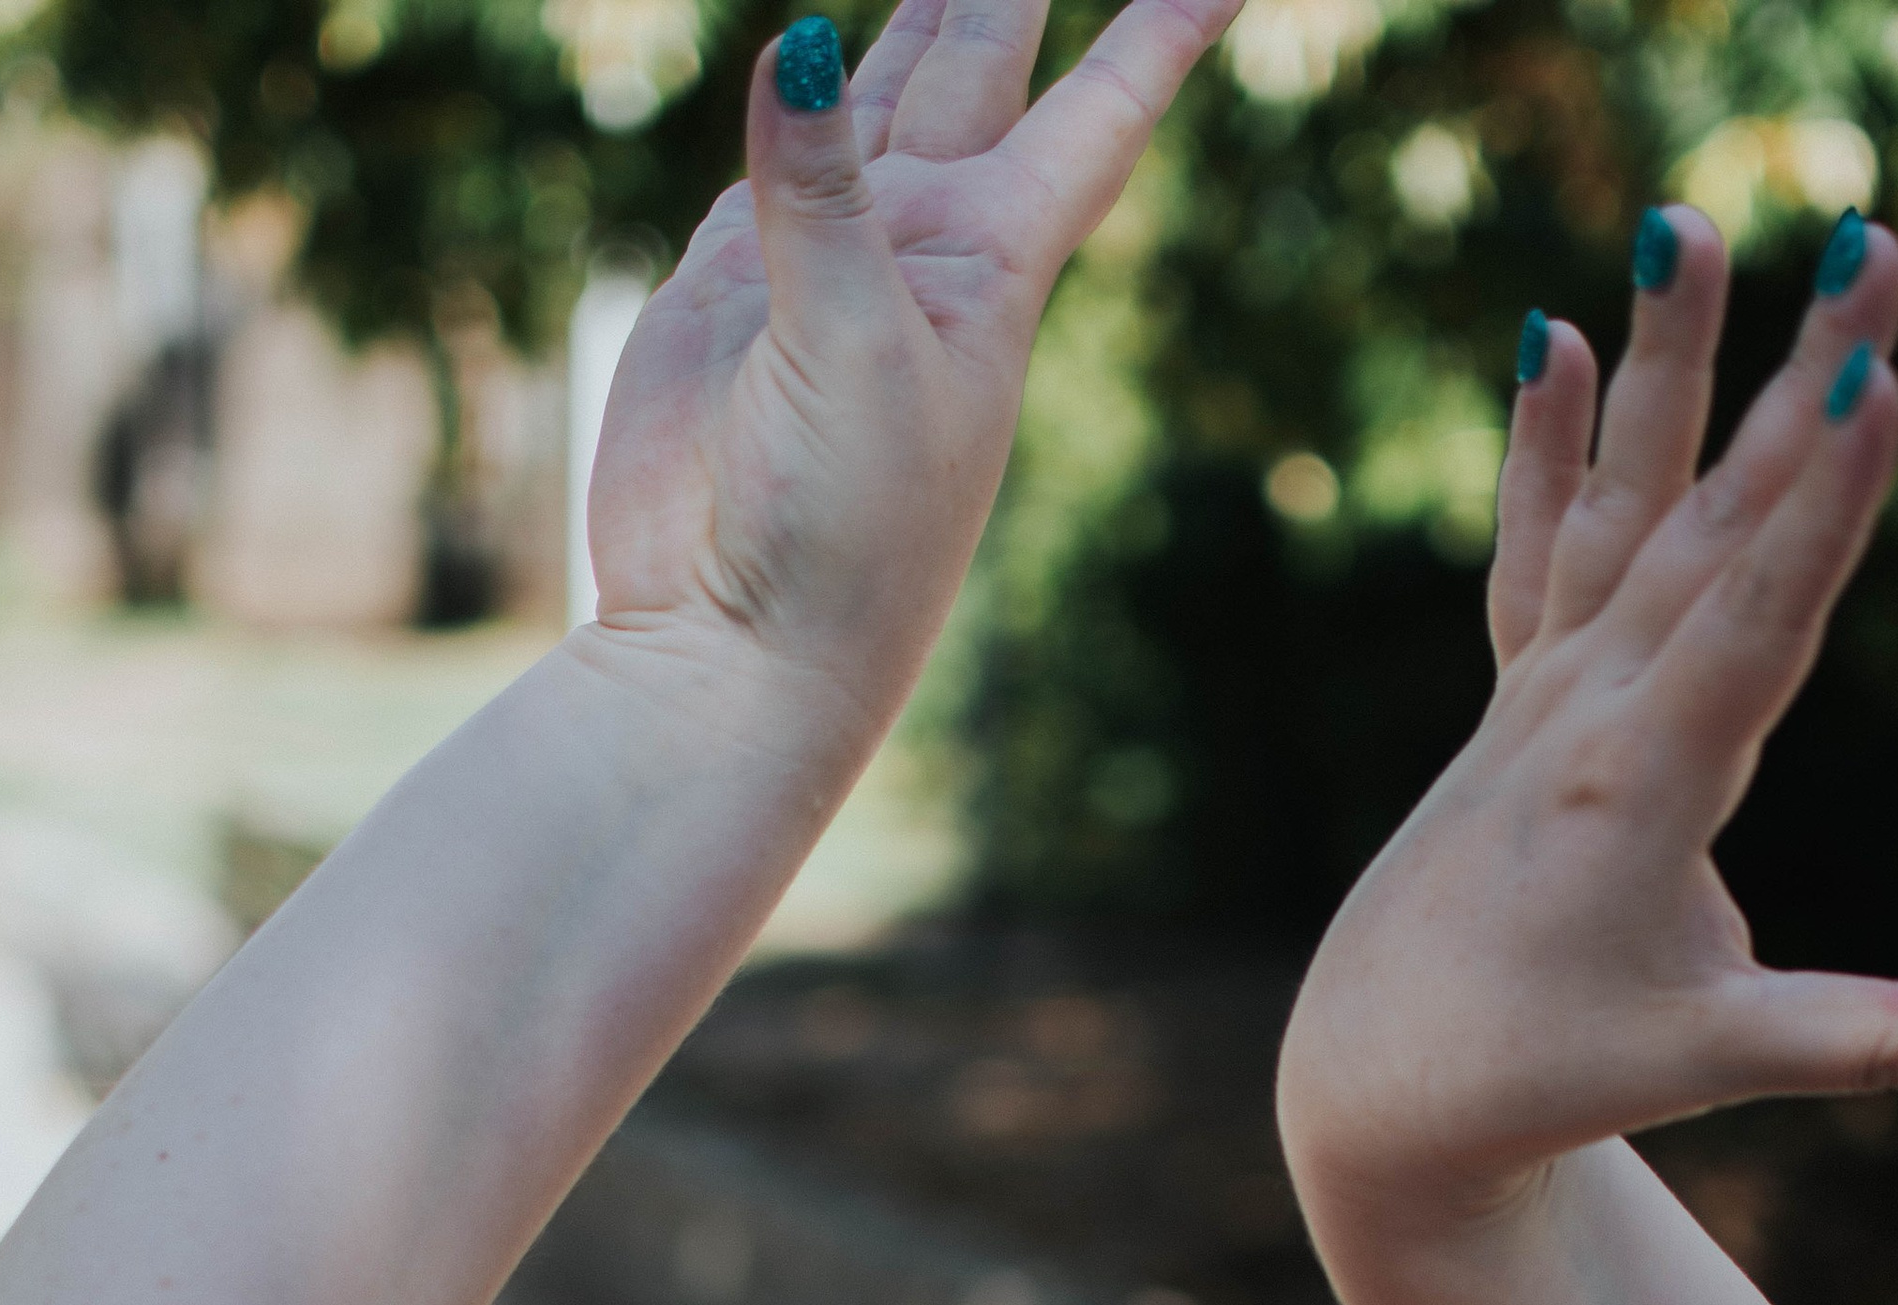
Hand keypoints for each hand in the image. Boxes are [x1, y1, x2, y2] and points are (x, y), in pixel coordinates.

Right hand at [585, 0, 1231, 742]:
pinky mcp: (731, 279)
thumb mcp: (853, 353)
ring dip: (918, 8)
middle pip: (983, 60)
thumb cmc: (839, 538)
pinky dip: (792, 85)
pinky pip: (773, 149)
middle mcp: (921, 244)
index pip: (1102, 108)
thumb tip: (802, 40)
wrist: (732, 647)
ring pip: (883, 86)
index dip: (1166, 27)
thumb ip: (823, 197)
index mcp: (993, 264)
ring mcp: (825, 254)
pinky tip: (812, 37)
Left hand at [1278, 212, 1897, 1233]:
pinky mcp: (1517, 697)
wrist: (1376, 1082)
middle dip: (1798, 378)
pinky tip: (1554, 337)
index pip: (1751, 625)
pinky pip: (1535, 549)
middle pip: (1712, 523)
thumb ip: (1864, 1044)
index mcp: (1636, 789)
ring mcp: (1542, 693)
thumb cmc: (1539, 1075)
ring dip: (1671, 363)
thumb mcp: (1704, 1061)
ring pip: (1626, 504)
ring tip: (1686, 220)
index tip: (1870, 385)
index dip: (1817, 509)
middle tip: (1871, 242)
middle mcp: (1584, 712)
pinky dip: (1547, 448)